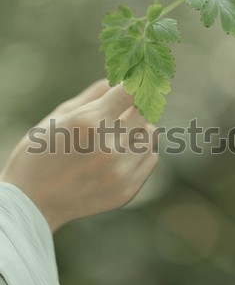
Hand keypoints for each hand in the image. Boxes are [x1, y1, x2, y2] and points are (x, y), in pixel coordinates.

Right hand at [0, 80, 157, 230]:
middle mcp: (109, 148)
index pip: (131, 92)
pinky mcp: (127, 191)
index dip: (133, 84)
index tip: (133, 83)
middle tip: (119, 111)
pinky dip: (141, 150)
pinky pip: (151, 157)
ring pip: (150, 134)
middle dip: (132, 107)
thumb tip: (118, 81)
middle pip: (143, 112)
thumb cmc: (39, 154)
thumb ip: (92, 96)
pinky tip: (122, 153)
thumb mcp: (58, 117)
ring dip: (138, 129)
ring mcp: (120, 172)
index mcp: (89, 124)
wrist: (33, 203)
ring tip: (118, 135)